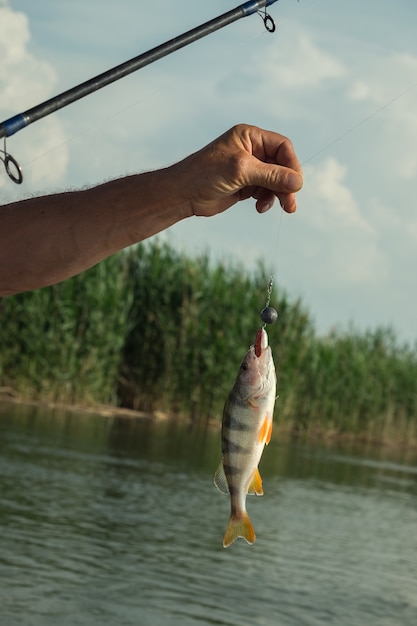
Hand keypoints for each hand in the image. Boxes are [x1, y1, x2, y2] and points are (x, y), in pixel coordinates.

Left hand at [173, 124, 302, 217]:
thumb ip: (271, 175)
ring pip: (275, 181)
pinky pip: (265, 191)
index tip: (294, 184)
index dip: (291, 165)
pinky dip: (267, 200)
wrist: (182, 194)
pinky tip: (259, 208)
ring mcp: (249, 168)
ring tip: (280, 208)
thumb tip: (297, 182)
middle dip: (286, 184)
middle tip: (290, 204)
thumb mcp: (241, 171)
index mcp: (250, 137)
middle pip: (282, 165)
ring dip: (278, 195)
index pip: (282, 146)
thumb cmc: (205, 174)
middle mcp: (251, 150)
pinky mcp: (245, 185)